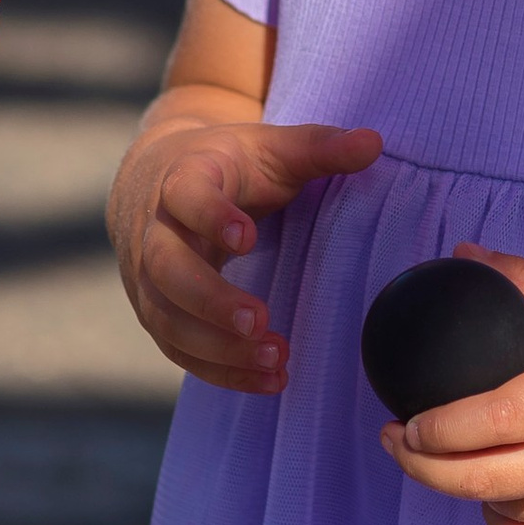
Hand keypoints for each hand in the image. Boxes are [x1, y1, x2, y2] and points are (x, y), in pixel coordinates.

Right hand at [109, 113, 380, 393]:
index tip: (247, 236)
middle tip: (259, 320)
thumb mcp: (269, 147)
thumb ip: (319, 147)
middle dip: (210, 300)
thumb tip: (374, 142)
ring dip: (219, 347)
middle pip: (167, 269)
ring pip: (169, 319)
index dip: (210, 216)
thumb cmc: (227, 166)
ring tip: (277, 358)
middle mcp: (155, 232)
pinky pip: (180, 351)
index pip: (185, 196)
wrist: (158, 182)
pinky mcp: (158, 314)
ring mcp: (148, 279)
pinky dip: (222, 372)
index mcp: (182, 179)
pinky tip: (269, 382)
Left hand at [385, 251, 523, 524]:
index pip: (494, 420)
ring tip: (463, 458)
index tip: (404, 420)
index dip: (437, 428)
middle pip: (482, 478)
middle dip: (422, 466)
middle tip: (397, 445)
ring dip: (468, 489)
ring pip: (501, 511)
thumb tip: (463, 252)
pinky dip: (501, 523)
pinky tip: (500, 495)